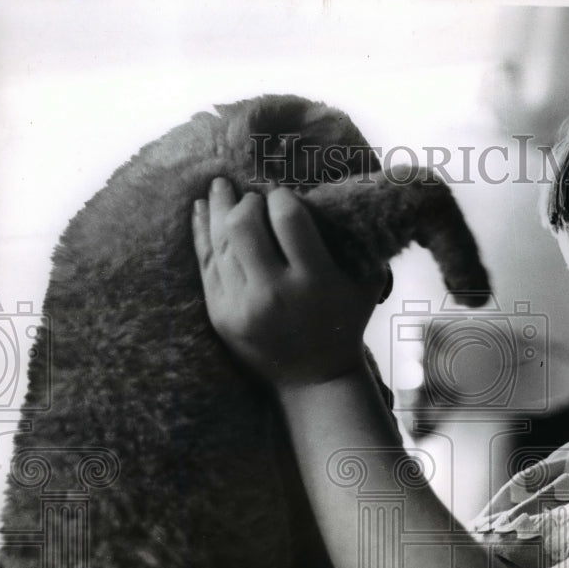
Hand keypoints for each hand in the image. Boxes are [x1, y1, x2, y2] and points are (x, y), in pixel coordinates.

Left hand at [193, 178, 386, 388]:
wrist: (315, 379)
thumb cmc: (346, 323)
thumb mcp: (366, 283)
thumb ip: (360, 243)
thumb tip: (345, 197)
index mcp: (315, 280)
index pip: (288, 218)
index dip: (282, 197)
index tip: (283, 195)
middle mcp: (275, 292)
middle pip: (245, 224)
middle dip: (247, 201)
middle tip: (254, 197)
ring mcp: (243, 305)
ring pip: (221, 241)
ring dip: (221, 209)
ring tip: (221, 188)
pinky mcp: (221, 315)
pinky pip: (206, 264)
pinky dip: (203, 232)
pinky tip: (203, 209)